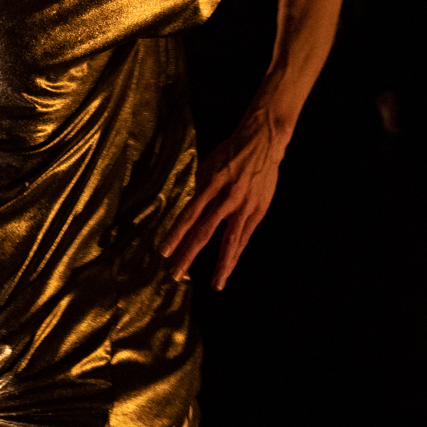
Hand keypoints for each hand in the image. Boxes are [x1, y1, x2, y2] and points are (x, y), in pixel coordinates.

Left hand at [162, 104, 287, 288]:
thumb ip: (200, 191)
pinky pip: (244, 237)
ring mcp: (245, 206)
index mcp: (211, 184)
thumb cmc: (230, 153)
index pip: (189, 215)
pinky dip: (236, 253)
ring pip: (230, 240)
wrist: (263, 141)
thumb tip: (191, 214)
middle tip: (176, 274)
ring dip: (222, 265)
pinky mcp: (258, 210)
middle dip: (189, 254)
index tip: (163, 252)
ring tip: (215, 285)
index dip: (175, 235)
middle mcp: (227, 197)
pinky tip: (229, 268)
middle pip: (205, 231)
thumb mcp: (208, 166)